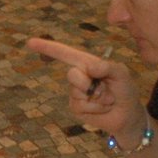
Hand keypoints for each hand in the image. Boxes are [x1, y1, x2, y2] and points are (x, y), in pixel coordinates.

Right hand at [26, 38, 142, 141]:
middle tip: (105, 89)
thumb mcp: (121, 73)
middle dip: (89, 83)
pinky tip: (102, 108)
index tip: (29, 42)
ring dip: (97, 98)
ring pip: (77, 93)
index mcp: (87, 63)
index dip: (47, 47)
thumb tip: (86, 68)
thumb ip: (106, 66)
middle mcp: (79, 76)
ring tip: (107, 99)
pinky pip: (80, 106)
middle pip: (72, 75)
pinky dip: (95, 108)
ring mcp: (75, 93)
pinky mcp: (76, 108)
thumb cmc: (125, 90)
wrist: (128, 114)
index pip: (65, 53)